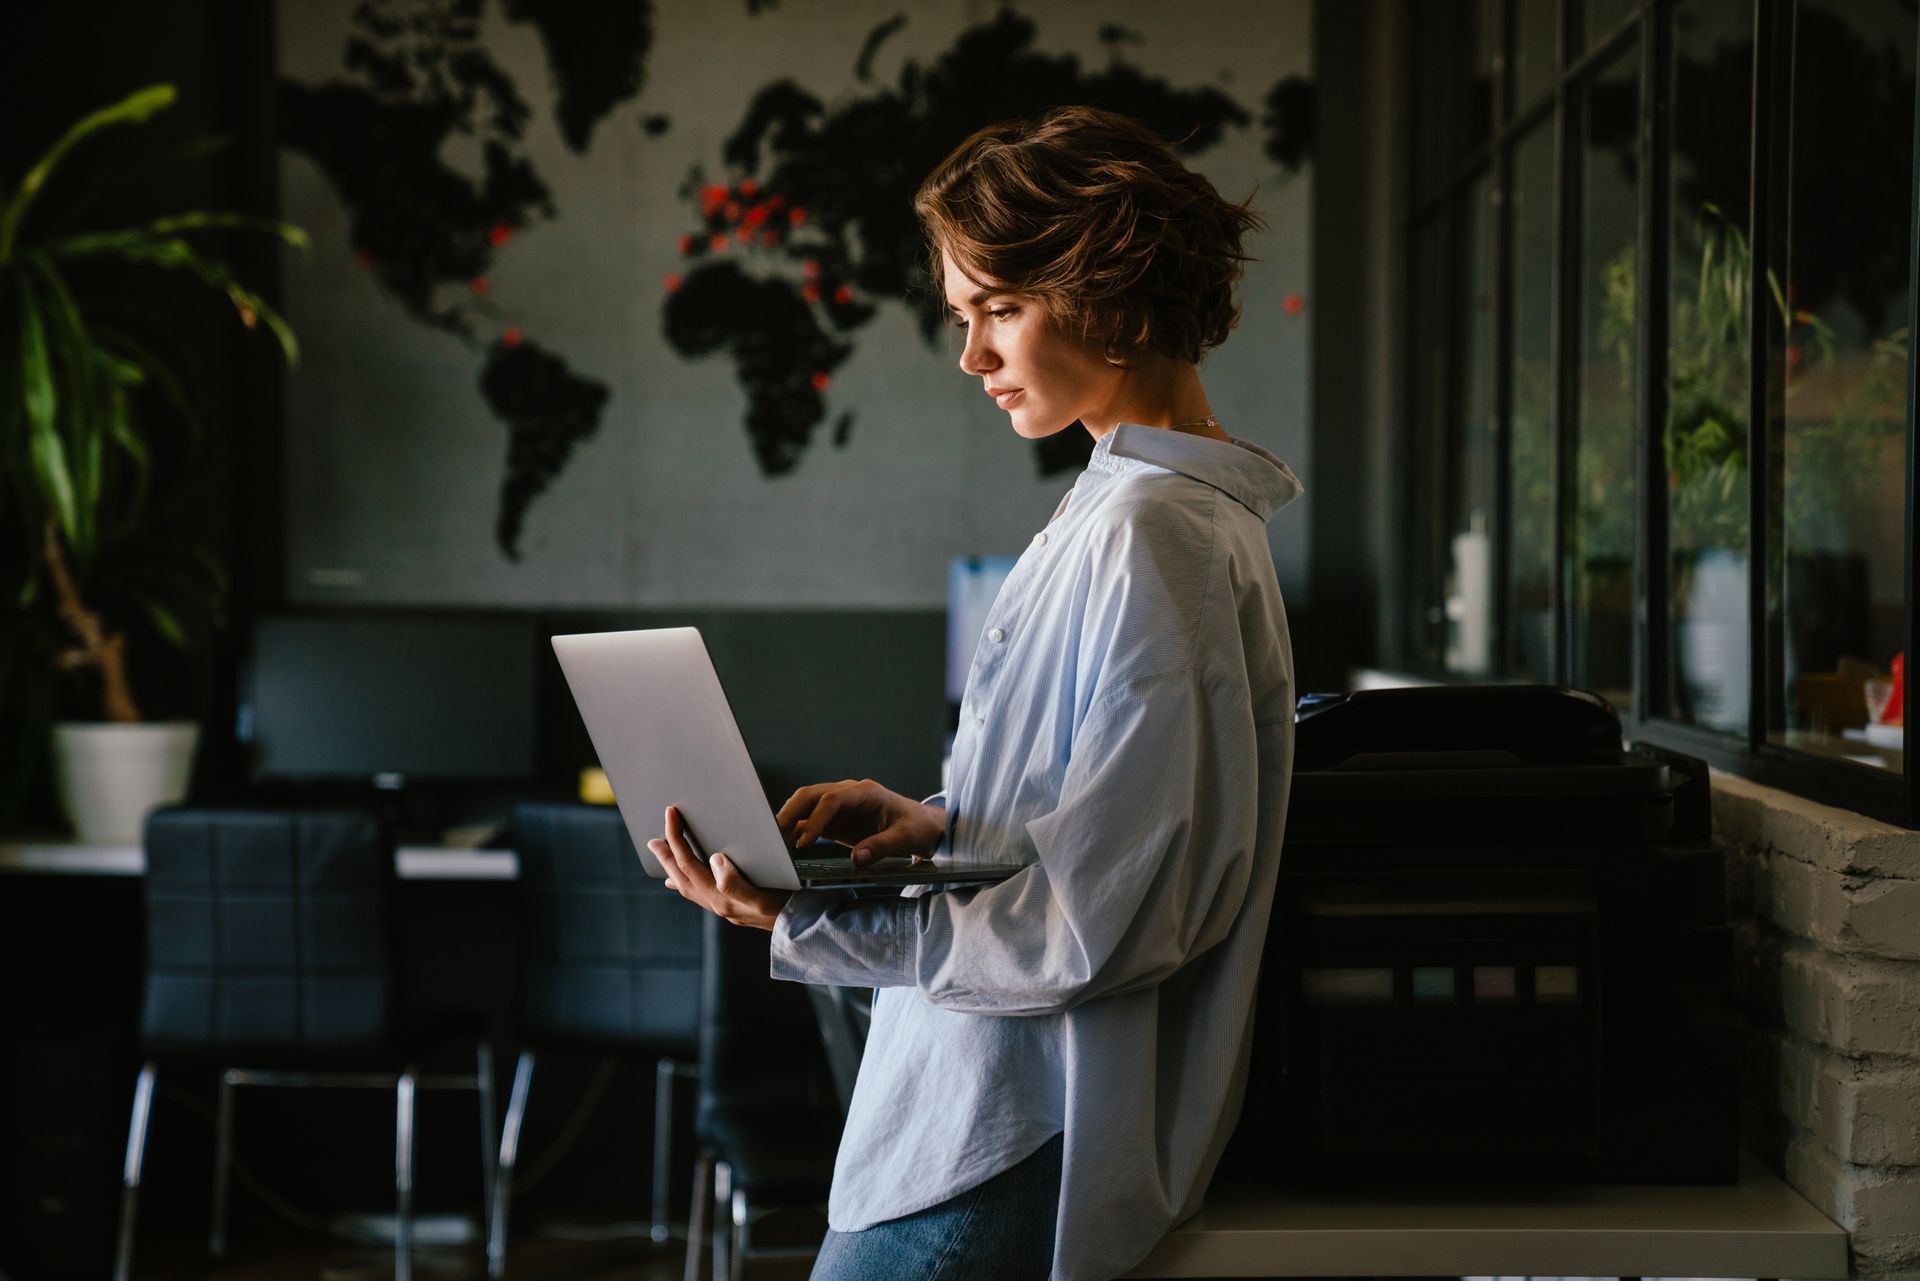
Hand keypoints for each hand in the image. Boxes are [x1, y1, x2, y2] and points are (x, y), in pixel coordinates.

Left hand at [648, 805, 791, 930]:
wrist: (798, 928)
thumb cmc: (784, 909)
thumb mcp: (761, 896)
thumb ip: (734, 883)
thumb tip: (714, 860)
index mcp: (719, 898)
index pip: (689, 864)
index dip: (677, 838)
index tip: (671, 816)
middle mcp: (716, 904)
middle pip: (682, 876)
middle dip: (666, 856)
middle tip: (653, 840)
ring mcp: (721, 907)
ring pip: (687, 886)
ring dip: (672, 869)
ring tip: (662, 856)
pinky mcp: (729, 907)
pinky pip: (698, 894)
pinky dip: (686, 884)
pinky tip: (681, 883)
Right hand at [775, 778, 944, 867]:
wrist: (922, 826)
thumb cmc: (917, 827)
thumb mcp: (906, 837)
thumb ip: (883, 846)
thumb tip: (858, 858)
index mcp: (866, 792)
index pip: (832, 799)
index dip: (816, 819)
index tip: (804, 843)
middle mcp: (849, 793)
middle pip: (811, 795)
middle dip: (790, 813)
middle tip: (773, 837)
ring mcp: (840, 805)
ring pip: (805, 805)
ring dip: (788, 820)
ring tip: (773, 843)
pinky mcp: (836, 819)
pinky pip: (810, 820)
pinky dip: (796, 831)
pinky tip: (785, 847)